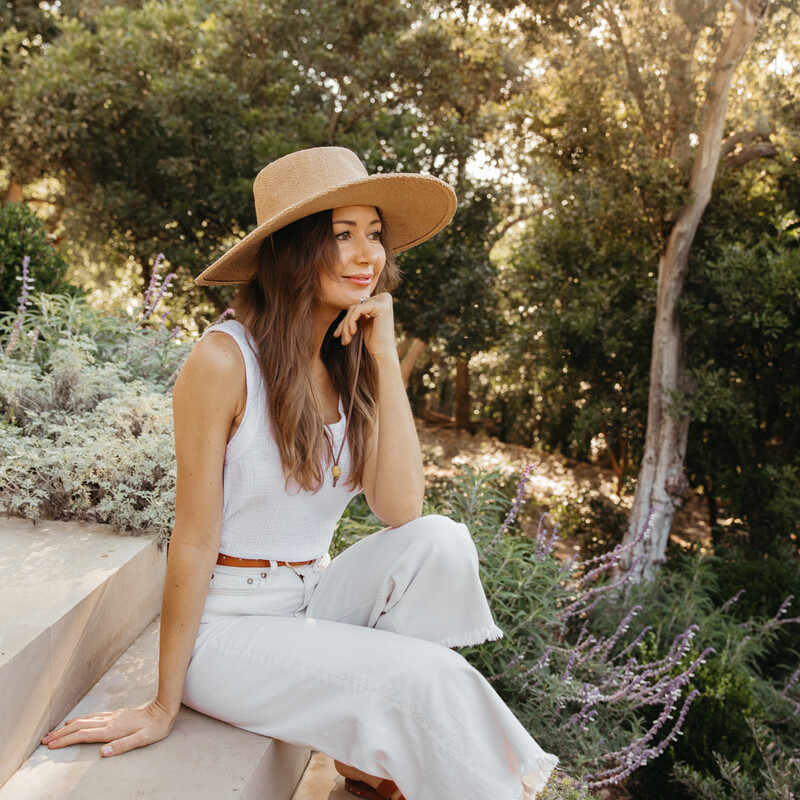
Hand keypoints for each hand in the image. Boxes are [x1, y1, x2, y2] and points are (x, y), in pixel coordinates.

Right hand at [41, 700, 175, 756]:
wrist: (164, 709)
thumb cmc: (155, 727)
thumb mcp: (143, 739)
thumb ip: (122, 745)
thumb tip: (102, 752)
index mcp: (113, 730)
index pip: (84, 735)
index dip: (67, 740)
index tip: (52, 745)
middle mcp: (110, 721)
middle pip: (80, 726)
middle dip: (61, 733)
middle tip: (45, 740)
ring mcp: (112, 716)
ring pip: (85, 720)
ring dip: (68, 726)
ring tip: (54, 731)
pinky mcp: (116, 714)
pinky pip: (93, 716)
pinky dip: (80, 719)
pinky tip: (75, 721)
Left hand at [333, 292, 396, 358]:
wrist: (384, 354)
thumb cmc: (375, 341)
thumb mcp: (365, 321)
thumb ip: (359, 311)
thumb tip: (347, 305)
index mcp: (382, 299)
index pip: (358, 305)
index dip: (346, 319)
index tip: (338, 333)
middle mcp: (385, 297)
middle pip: (355, 305)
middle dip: (345, 322)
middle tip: (339, 337)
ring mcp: (384, 300)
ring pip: (354, 308)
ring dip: (346, 324)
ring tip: (346, 339)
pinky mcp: (381, 306)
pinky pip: (357, 309)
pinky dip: (350, 322)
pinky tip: (352, 333)